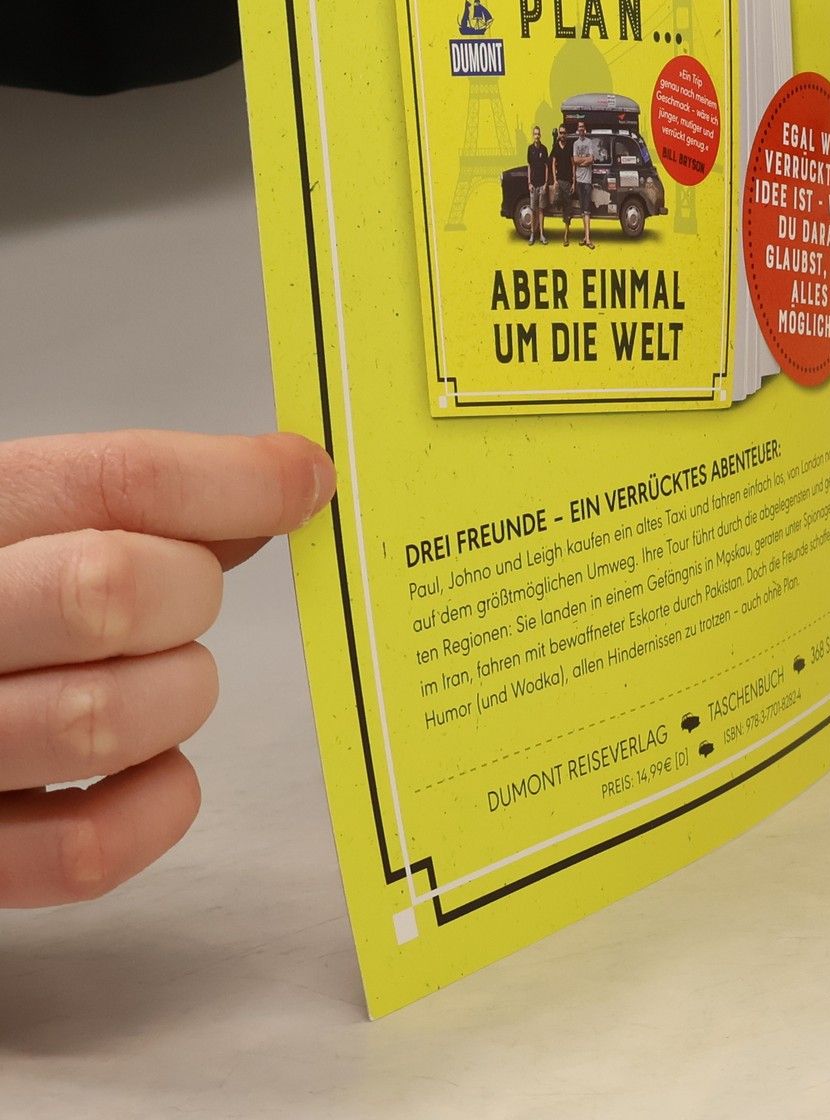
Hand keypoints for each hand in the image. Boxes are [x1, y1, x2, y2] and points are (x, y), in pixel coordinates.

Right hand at [0, 430, 334, 905]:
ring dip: (178, 694)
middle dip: (187, 590)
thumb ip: (135, 506)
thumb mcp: (24, 521)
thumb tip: (284, 484)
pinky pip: (86, 850)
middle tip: (184, 599)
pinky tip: (157, 767)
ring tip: (162, 679)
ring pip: (103, 719)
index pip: (112, 478)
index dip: (234, 479)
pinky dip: (161, 802)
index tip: (303, 481)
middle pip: (107, 588)